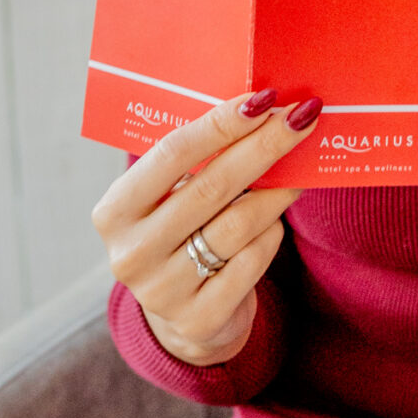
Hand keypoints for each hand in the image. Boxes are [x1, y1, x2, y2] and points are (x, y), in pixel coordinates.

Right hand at [92, 90, 318, 367]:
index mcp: (115, 212)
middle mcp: (132, 252)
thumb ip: (195, 163)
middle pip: (212, 186)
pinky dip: (269, 234)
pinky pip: (251, 261)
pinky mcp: (200, 318)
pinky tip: (274, 222)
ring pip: (237, 224)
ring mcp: (164, 290)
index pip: (172, 153)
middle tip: (301, 118)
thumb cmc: (180, 236)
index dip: (221, 124)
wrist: (184, 316)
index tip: (263, 99)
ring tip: (298, 172)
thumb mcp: (168, 201)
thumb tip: (259, 111)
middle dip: (263, 146)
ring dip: (276, 191)